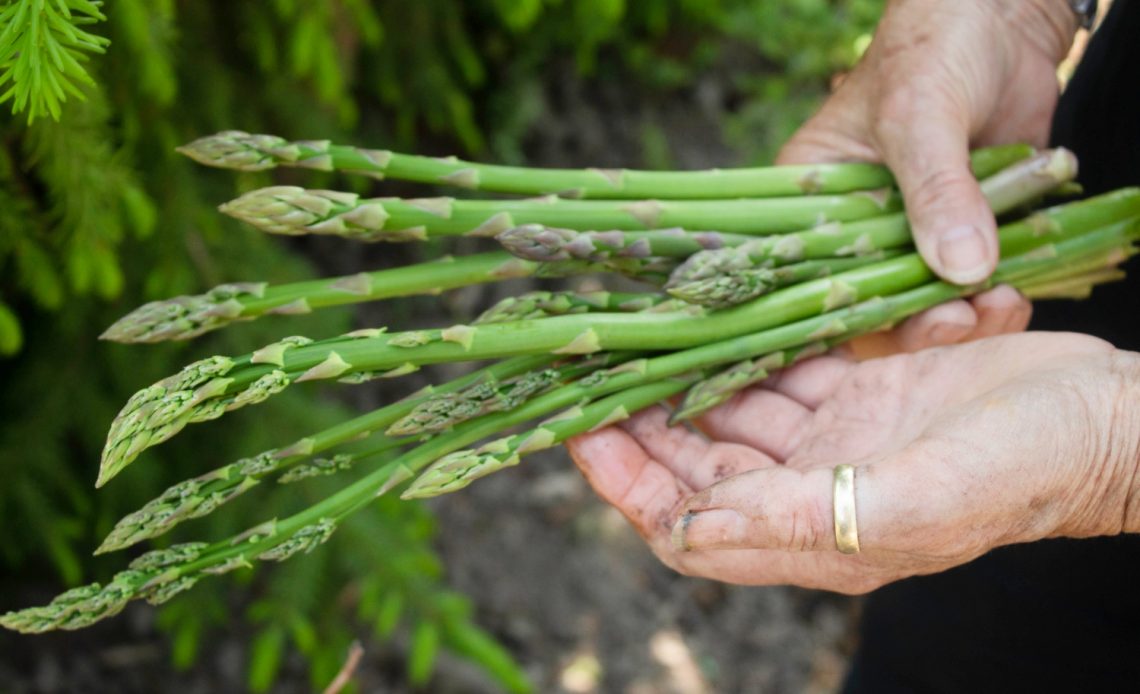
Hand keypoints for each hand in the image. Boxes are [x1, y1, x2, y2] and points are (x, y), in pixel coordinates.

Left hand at [567, 333, 1139, 592]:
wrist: (1105, 417)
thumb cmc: (1025, 466)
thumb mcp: (915, 500)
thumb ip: (799, 521)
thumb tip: (688, 530)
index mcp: (813, 535)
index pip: (688, 523)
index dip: (628, 484)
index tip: (581, 430)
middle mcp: (812, 491)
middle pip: (696, 463)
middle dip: (641, 421)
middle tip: (593, 366)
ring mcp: (836, 440)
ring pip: (733, 410)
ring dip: (687, 375)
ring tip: (639, 330)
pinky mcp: (862, 391)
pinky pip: (785, 367)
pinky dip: (752, 344)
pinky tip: (718, 314)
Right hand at [778, 0, 1077, 353]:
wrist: (1004, 18)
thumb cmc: (932, 48)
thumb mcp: (920, 116)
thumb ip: (936, 191)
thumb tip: (961, 269)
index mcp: (809, 198)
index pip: (806, 276)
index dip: (836, 318)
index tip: (882, 335)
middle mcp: (854, 225)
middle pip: (868, 303)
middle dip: (914, 324)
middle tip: (954, 321)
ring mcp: (911, 232)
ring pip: (924, 303)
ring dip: (962, 318)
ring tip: (997, 304)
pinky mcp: (964, 230)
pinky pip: (972, 284)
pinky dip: (994, 299)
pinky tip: (1014, 295)